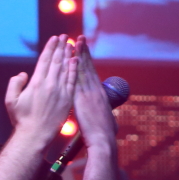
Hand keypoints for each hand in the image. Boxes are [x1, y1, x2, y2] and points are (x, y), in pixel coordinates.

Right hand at [5, 35, 76, 145]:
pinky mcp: (68, 99)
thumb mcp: (10, 100)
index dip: (50, 47)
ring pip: (65, 68)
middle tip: (64, 37)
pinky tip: (76, 61)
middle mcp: (49, 84)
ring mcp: (60, 91)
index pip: (44, 60)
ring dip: (68, 55)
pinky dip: (74, 70)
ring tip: (70, 44)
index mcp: (36, 82)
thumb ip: (15, 84)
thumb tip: (23, 74)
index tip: (53, 38)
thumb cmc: (21, 119)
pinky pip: (72, 81)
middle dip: (60, 47)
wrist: (35, 135)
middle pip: (56, 61)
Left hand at [69, 37, 116, 152]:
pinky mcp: (82, 98)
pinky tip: (70, 59)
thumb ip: (105, 114)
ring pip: (82, 70)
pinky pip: (76, 79)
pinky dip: (74, 68)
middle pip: (88, 68)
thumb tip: (108, 116)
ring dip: (78, 54)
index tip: (84, 52)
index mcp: (101, 95)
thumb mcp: (108, 121)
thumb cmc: (105, 135)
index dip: (88, 62)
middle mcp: (96, 90)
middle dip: (83, 52)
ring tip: (75, 41)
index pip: (93, 74)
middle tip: (79, 38)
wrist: (104, 141)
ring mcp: (89, 93)